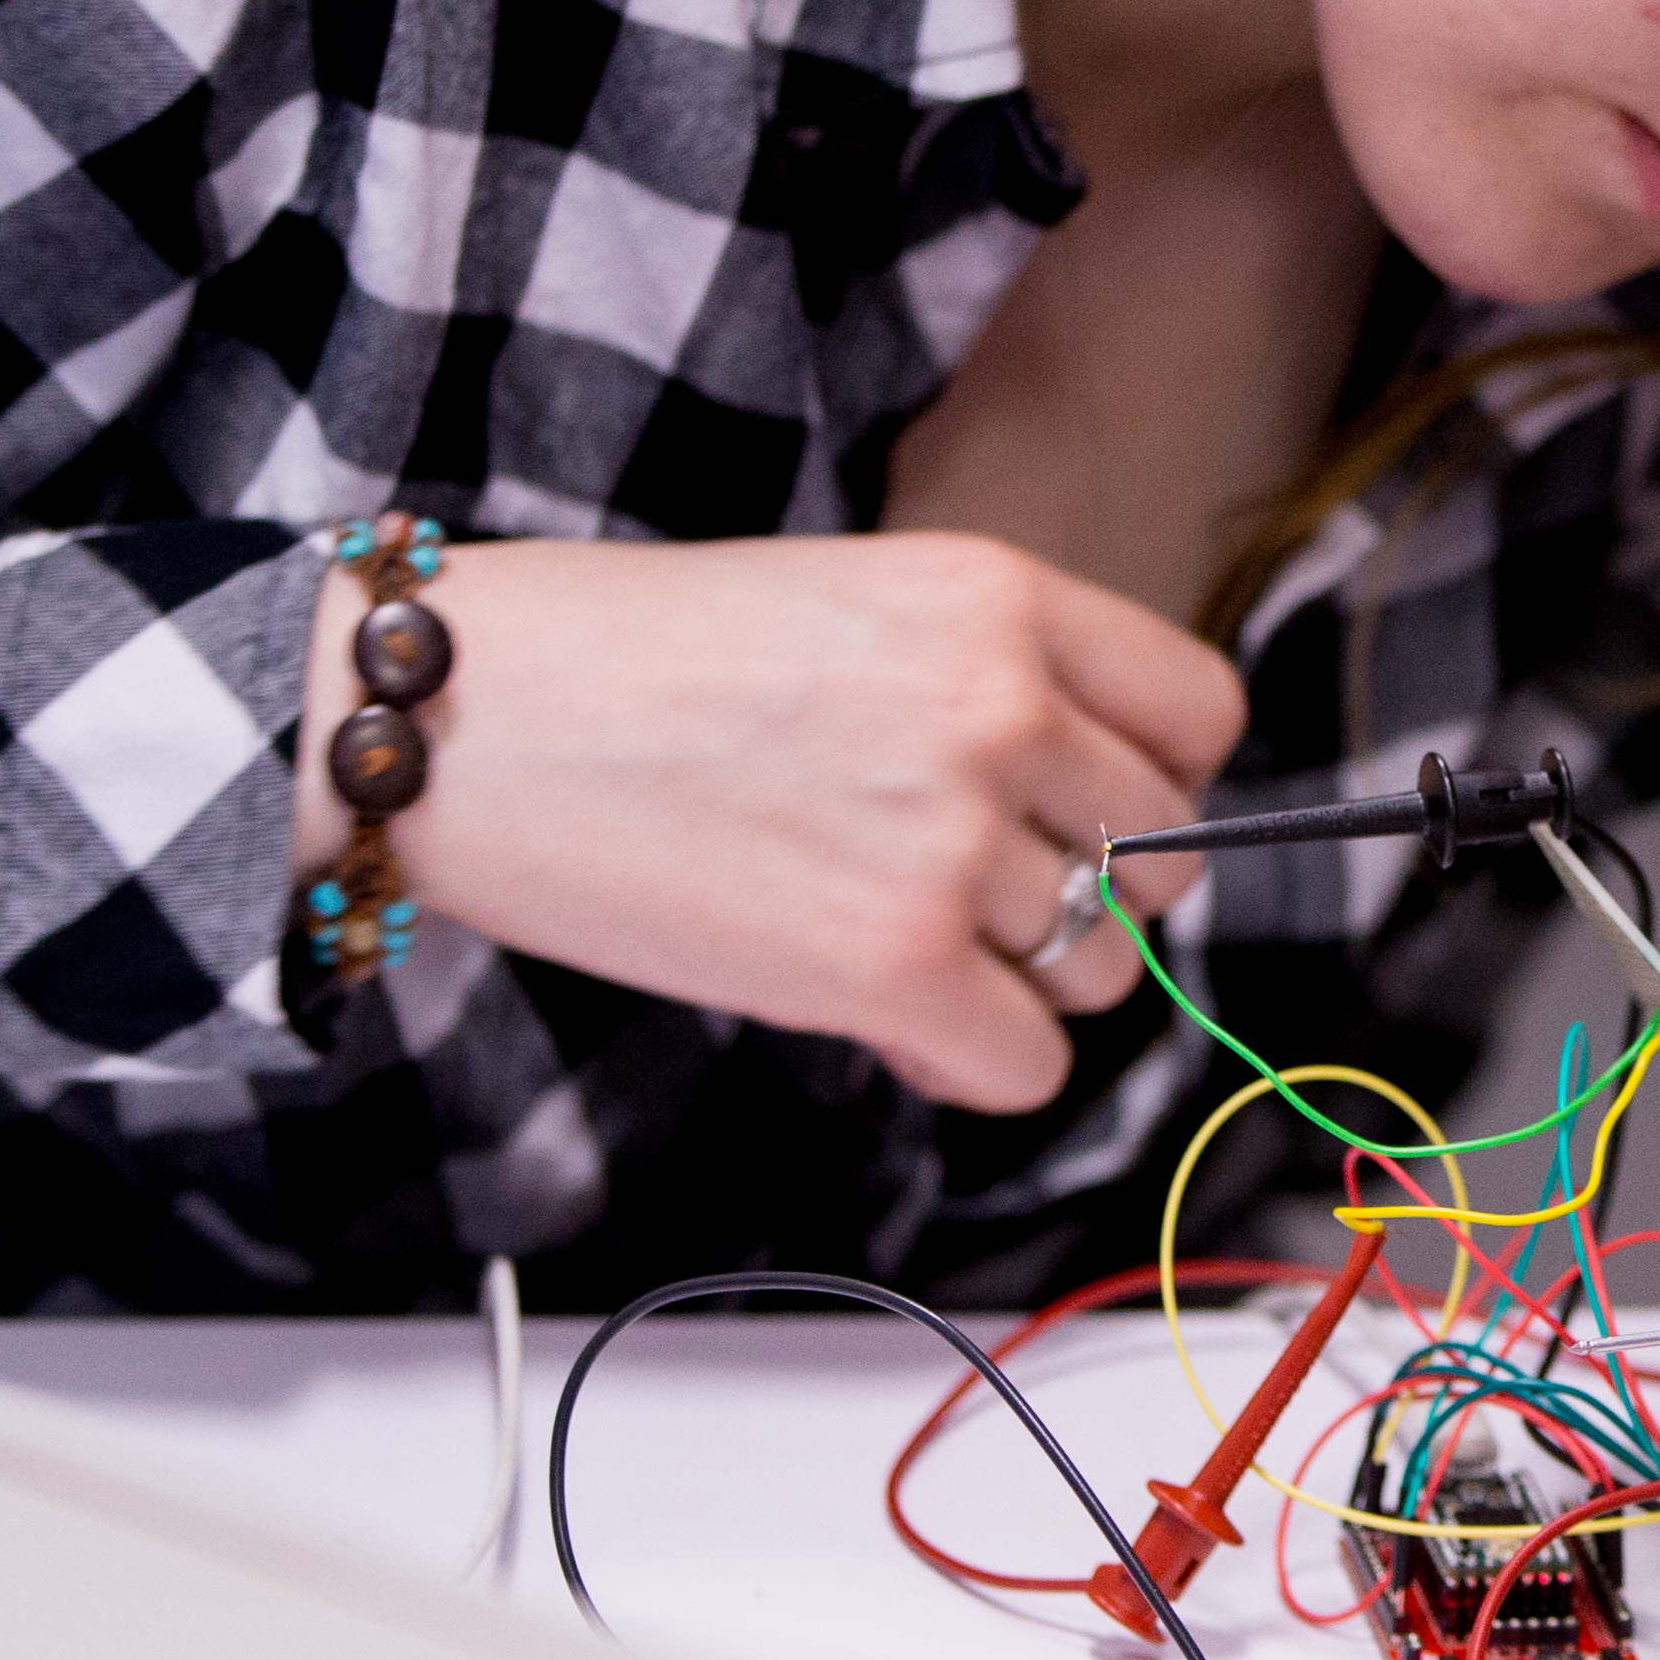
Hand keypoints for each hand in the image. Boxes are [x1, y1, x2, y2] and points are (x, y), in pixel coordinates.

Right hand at [297, 532, 1245, 1109]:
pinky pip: (1027, 1063)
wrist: (459, 717)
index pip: (1200, 713)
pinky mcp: (889, 961)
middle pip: (1161, 857)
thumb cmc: (628, 659)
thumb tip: (1101, 823)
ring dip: (1015, 984)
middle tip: (964, 895)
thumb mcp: (849, 602)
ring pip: (1099, 972)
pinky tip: (885, 1022)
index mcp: (997, 596)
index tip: (1089, 813)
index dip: (1159, 782)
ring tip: (893, 946)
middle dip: (1080, 896)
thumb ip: (987, 682)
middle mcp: (999, 706)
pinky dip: (967, 1064)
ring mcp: (949, 836)